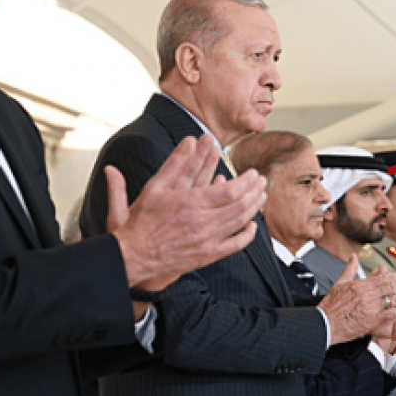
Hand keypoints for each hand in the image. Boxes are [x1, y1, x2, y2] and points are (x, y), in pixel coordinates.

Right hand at [109, 135, 265, 287]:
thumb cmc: (143, 220)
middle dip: (255, 191)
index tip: (252, 173)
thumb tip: (190, 139)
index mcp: (191, 203)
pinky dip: (248, 234)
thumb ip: (175, 163)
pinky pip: (235, 245)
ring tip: (261, 196)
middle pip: (241, 205)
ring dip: (255, 207)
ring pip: (241, 222)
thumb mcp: (155, 186)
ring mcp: (207, 240)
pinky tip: (252, 224)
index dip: (247, 181)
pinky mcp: (207, 255)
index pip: (231, 190)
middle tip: (262, 181)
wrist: (134, 254)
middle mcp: (202, 222)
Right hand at [321, 257, 395, 343]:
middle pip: (393, 286)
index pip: (385, 278)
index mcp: (361, 285)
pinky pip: (392, 312)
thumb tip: (353, 256)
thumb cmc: (330, 306)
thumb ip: (349, 270)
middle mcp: (367, 293)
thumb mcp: (339, 284)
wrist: (323, 324)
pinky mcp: (371, 319)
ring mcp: (370, 306)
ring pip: (395, 297)